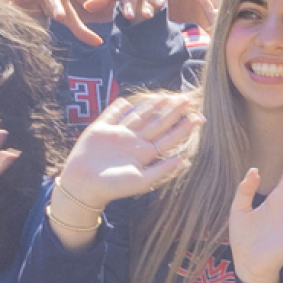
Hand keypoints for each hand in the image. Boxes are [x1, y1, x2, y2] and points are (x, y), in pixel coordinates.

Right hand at [59, 91, 198, 208]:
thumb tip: (185, 161)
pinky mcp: (100, 130)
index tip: (199, 117)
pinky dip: (118, 107)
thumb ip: (162, 170)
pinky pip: (111, 115)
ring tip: (166, 96)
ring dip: (152, 106)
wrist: (83, 186)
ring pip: (138, 116)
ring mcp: (118, 135)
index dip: (183, 128)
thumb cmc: (113, 187)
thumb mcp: (142, 180)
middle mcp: (134, 142)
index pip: (168, 138)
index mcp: (145, 154)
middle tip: (188, 99)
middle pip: (157, 123)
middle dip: (172, 111)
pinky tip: (127, 101)